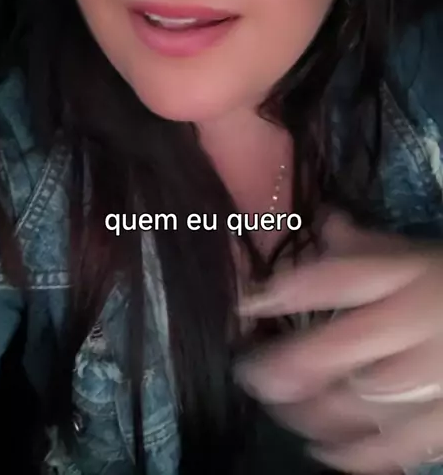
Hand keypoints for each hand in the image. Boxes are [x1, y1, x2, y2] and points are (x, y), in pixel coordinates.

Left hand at [235, 212, 442, 472]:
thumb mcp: (415, 257)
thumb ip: (366, 244)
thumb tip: (320, 221)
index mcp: (406, 277)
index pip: (341, 280)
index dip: (289, 290)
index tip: (248, 302)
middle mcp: (416, 325)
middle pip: (342, 347)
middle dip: (289, 365)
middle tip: (251, 375)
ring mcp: (433, 379)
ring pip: (360, 402)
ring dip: (311, 411)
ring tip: (281, 410)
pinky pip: (395, 447)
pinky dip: (353, 453)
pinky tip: (322, 448)